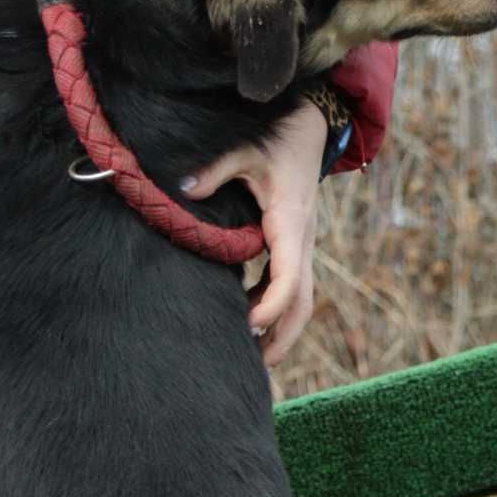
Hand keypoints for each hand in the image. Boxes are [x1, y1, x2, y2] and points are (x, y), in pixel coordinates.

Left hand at [180, 100, 328, 366]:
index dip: (271, 306)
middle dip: (283, 337)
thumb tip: (185, 191)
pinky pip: (292, 284)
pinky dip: (275, 305)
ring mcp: (302, 243)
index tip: (248, 325)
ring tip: (255, 358)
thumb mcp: (245, 151)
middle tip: (257, 368)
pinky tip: (250, 319)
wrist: (311, 128)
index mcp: (291, 222)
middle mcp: (302, 239)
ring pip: (302, 298)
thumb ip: (215, 171)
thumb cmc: (277, 140)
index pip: (290, 277)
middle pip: (303, 302)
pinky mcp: (296, 242)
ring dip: (281, 328)